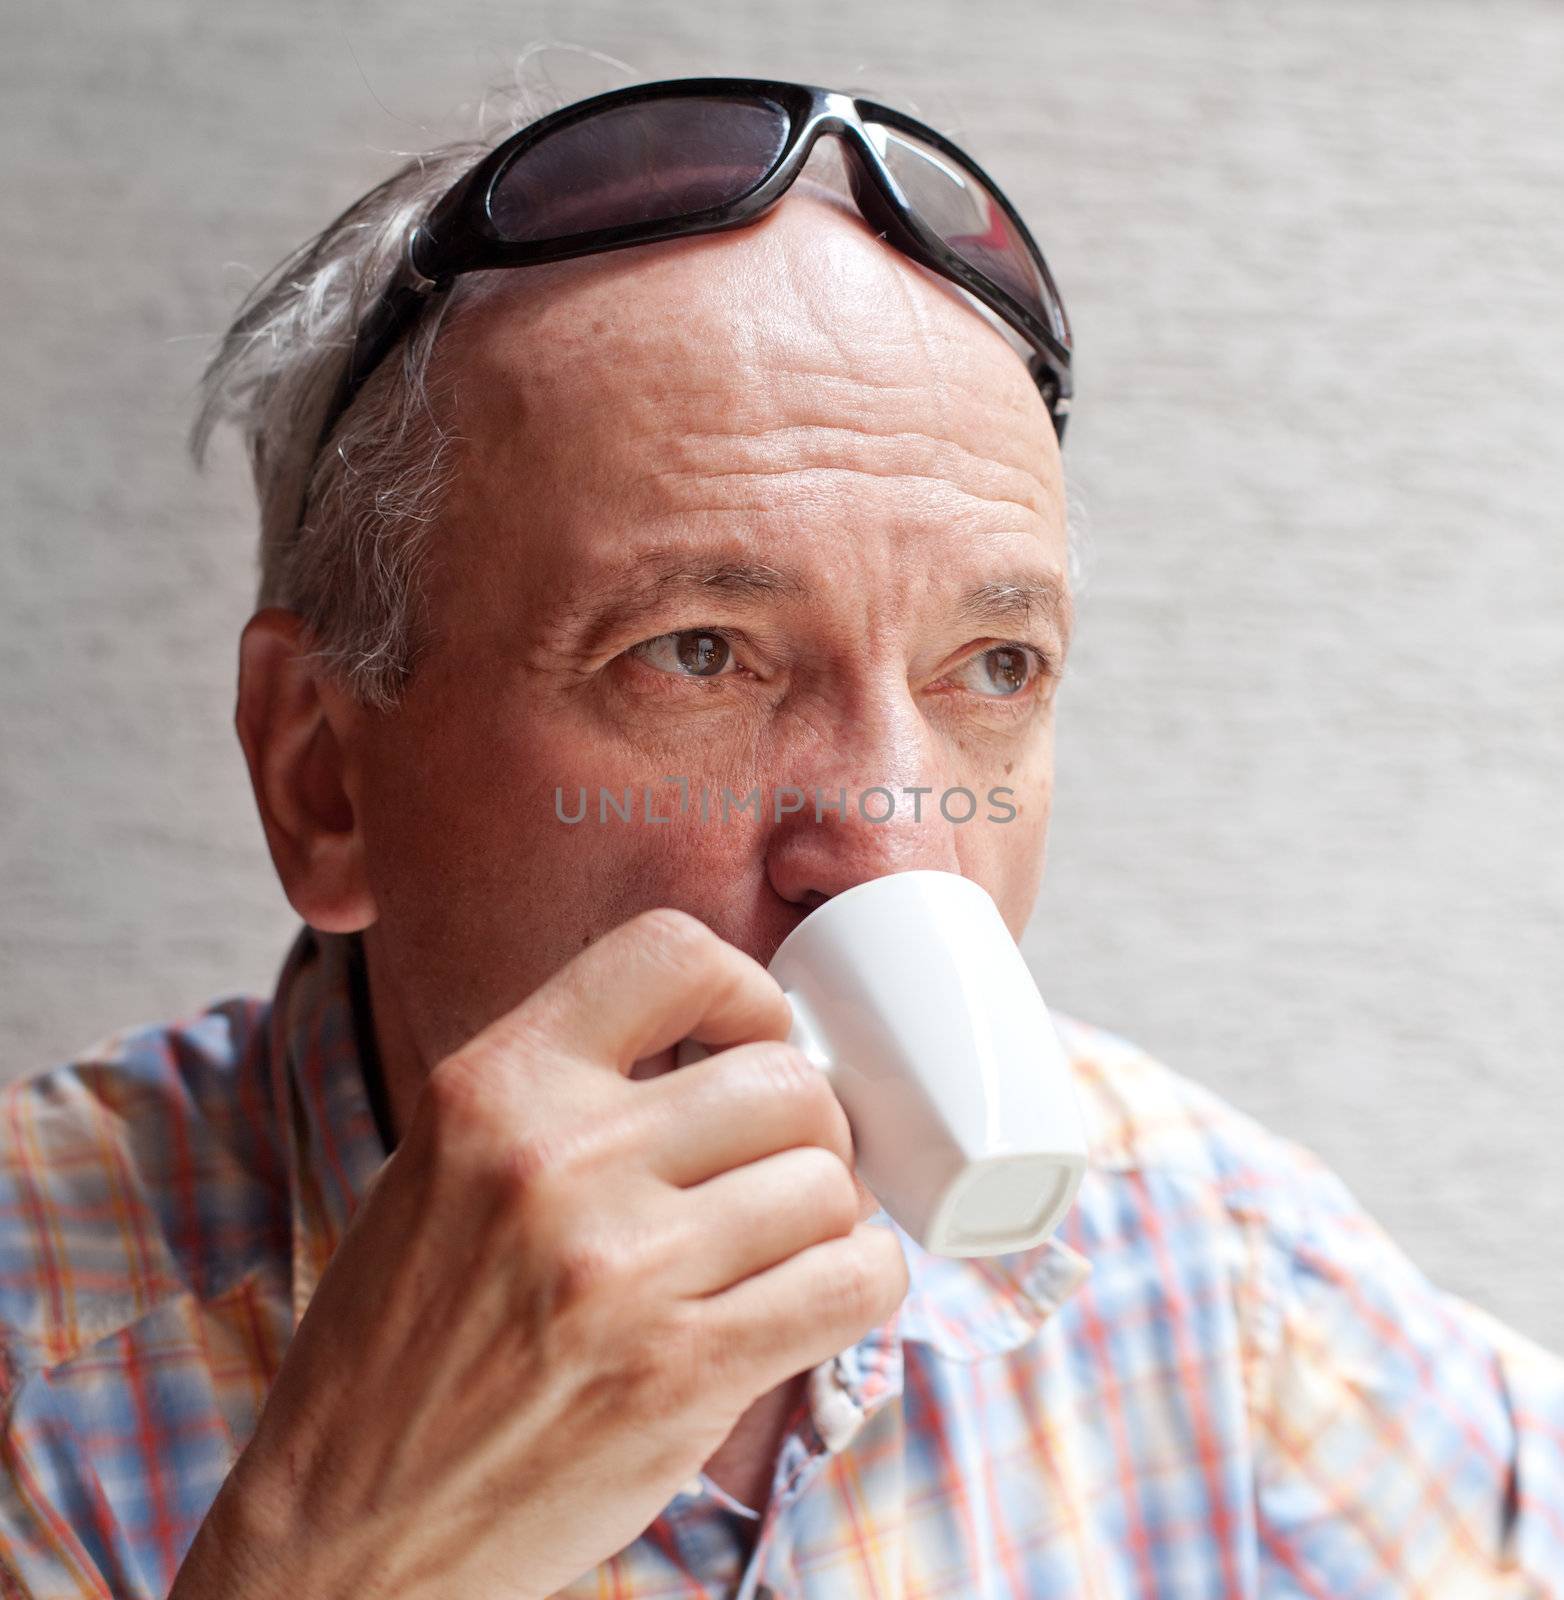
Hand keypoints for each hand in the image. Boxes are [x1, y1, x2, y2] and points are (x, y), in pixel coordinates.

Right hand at [169, 908, 907, 1599]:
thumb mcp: (446, 1164)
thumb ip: (571, 1091)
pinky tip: (817, 1294)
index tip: (753, 1041)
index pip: (669, 952)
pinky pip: (853, 1280)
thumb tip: (734, 1045)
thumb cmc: (406, 1337)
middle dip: (810, 1123)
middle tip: (781, 1167)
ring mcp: (622, 1270)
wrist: (345, 1523)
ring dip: (830, 1214)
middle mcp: (556, 1159)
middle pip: (784, 1080)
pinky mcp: (680, 1374)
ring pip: (829, 1182)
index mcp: (492, 1086)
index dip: (744, 989)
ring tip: (785, 1243)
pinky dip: (862, 1280)